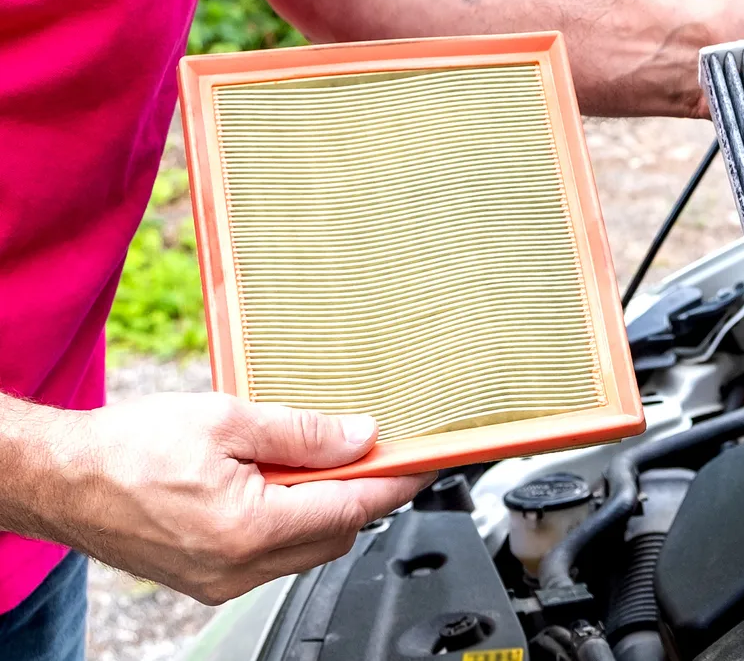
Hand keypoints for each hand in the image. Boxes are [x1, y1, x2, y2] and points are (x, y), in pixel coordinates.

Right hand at [39, 393, 431, 604]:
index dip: (395, 481)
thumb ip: (303, 432)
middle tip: (366, 449)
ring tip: (311, 461)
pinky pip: (273, 556)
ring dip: (323, 507)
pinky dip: (290, 521)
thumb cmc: (128, 448)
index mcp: (249, 529)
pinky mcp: (207, 580)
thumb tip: (360, 435)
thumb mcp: (226, 419)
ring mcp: (221, 582)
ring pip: (306, 548)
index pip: (353, 508)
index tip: (424, 461)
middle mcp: (238, 568)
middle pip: (337, 534)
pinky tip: (277, 486)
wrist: (61, 479)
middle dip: (360, 492)